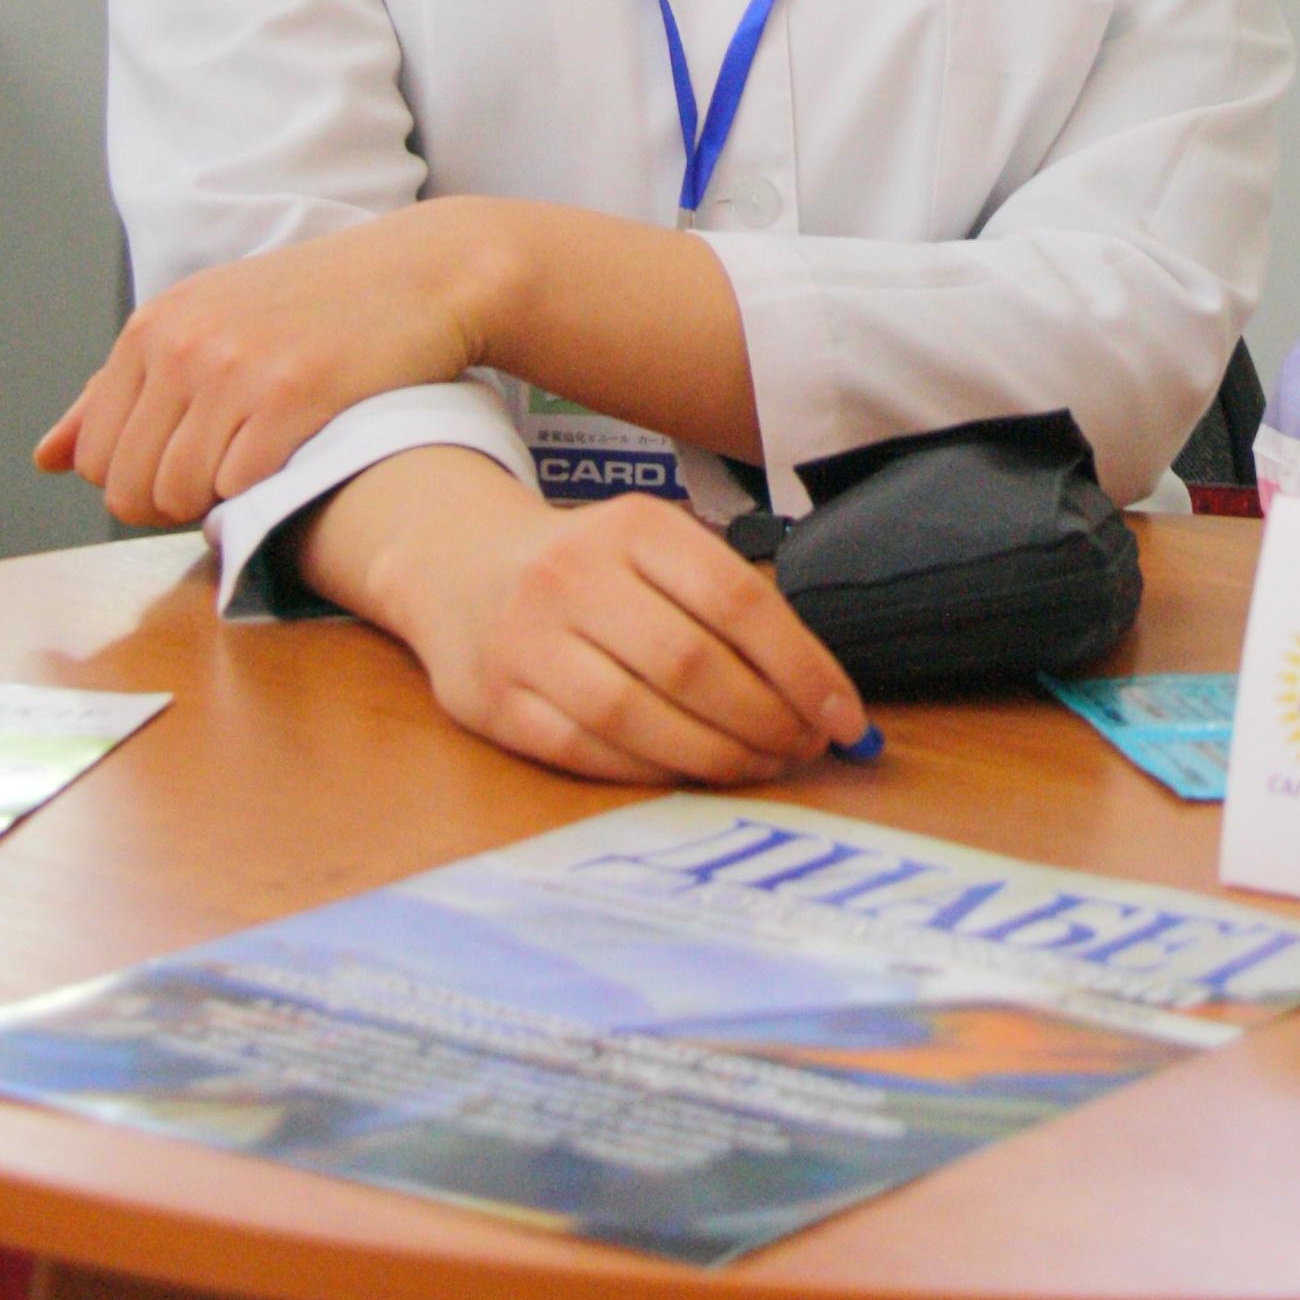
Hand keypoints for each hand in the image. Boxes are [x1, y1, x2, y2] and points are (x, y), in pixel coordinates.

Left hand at [35, 204, 502, 526]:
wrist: (423, 273)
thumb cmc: (316, 305)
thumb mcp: (205, 325)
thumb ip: (118, 391)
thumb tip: (46, 458)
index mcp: (153, 326)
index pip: (95, 458)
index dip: (141, 482)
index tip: (195, 462)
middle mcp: (183, 343)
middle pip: (128, 488)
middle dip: (173, 504)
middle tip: (231, 475)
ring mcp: (237, 368)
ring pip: (180, 496)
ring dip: (219, 503)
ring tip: (262, 465)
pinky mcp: (294, 395)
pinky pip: (241, 488)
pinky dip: (265, 491)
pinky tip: (296, 454)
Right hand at [352, 470, 869, 785]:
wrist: (454, 565)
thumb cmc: (584, 565)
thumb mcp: (651, 546)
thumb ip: (724, 599)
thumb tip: (819, 689)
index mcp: (633, 525)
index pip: (738, 599)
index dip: (802, 666)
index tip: (845, 716)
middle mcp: (573, 575)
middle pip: (691, 664)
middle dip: (765, 719)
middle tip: (804, 748)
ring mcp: (526, 640)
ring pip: (637, 715)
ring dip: (715, 755)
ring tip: (760, 765)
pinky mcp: (494, 701)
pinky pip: (586, 750)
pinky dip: (650, 771)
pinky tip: (689, 773)